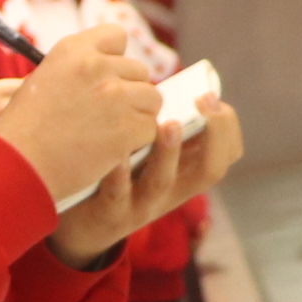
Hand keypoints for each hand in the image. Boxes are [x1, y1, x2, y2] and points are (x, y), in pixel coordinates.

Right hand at [0, 24, 161, 212]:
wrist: (17, 165)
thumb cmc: (23, 129)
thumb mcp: (44, 80)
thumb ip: (78, 70)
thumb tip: (111, 73)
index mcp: (72, 50)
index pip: (116, 36)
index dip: (114, 59)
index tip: (104, 79)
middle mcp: (97, 65)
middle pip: (139, 71)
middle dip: (128, 92)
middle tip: (105, 116)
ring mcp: (115, 96)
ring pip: (152, 98)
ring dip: (137, 115)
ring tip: (110, 132)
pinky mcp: (127, 127)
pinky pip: (150, 128)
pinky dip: (137, 141)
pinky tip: (111, 149)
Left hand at [49, 94, 243, 263]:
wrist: (74, 218)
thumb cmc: (112, 171)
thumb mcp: (142, 150)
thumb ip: (156, 124)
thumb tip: (165, 83)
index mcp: (184, 172)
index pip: (225, 154)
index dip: (227, 127)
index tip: (211, 97)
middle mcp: (170, 191)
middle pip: (209, 170)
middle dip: (213, 137)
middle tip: (204, 104)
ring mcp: (141, 205)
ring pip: (162, 182)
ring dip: (168, 153)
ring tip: (169, 125)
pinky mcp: (109, 213)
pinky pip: (116, 195)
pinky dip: (119, 174)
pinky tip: (118, 155)